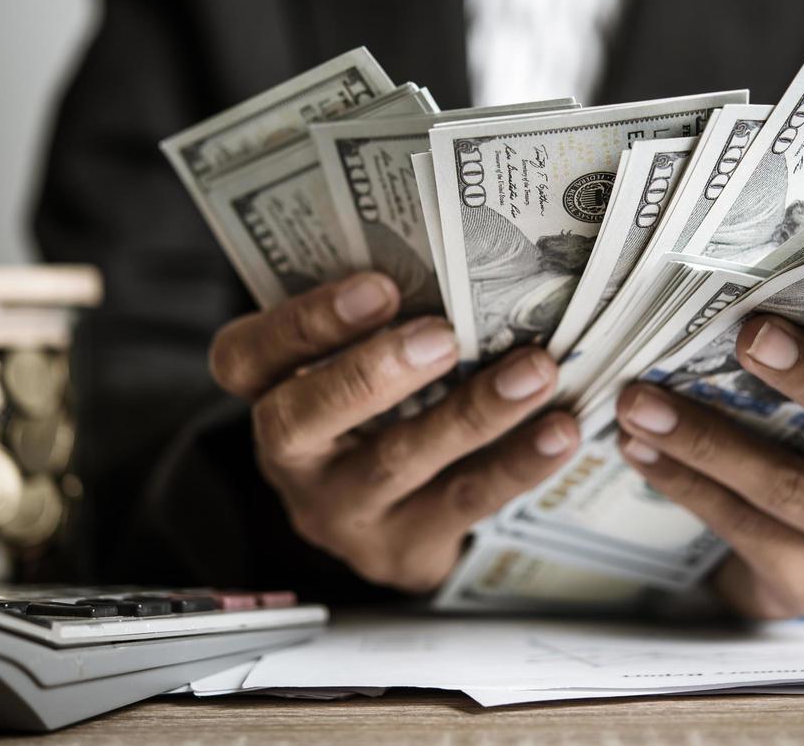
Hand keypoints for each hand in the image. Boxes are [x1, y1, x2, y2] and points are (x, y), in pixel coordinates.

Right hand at [209, 271, 578, 591]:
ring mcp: (342, 512)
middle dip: (375, 375)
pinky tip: (559, 431)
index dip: (305, 323)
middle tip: (443, 338)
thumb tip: (459, 255)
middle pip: (303, 419)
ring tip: (534, 372)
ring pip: (398, 461)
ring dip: (472, 413)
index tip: (380, 286)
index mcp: (268, 392)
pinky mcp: (401, 549)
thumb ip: (381, 319)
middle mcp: (291, 458)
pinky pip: (462, 502)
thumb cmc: (380, 407)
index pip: (245, 357)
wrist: (395, 519)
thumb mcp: (357, 360)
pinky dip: (516, 463)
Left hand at [616, 315, 803, 618]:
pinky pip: (747, 532)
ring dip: (703, 443)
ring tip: (639, 409)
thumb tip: (730, 302)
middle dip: (783, 387)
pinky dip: (687, 487)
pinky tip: (643, 456)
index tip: (760, 327)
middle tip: (718, 346)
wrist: (799, 557)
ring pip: (786, 488)